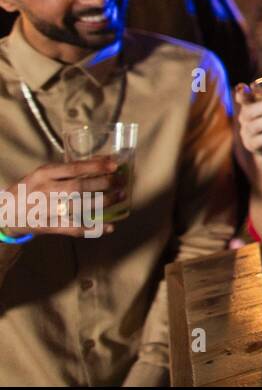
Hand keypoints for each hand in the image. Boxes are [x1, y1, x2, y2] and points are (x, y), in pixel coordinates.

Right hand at [2, 159, 121, 237]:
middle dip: (104, 184)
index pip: (73, 168)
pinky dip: (93, 228)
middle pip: (80, 187)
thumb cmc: (29, 189)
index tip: (114, 165)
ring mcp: (47, 210)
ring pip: (80, 206)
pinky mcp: (49, 226)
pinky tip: (109, 226)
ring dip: (104, 202)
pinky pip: (74, 228)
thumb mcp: (43, 174)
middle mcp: (45, 191)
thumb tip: (103, 161)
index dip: (96, 167)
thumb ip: (68, 169)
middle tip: (121, 181)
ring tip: (120, 196)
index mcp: (43, 174)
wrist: (4, 213)